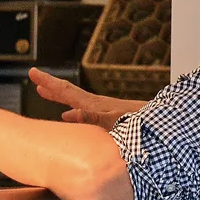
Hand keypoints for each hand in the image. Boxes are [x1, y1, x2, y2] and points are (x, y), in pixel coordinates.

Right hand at [27, 68, 144, 130]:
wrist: (166, 126)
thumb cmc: (143, 127)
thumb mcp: (115, 122)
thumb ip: (93, 118)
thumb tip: (69, 113)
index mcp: (95, 106)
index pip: (67, 91)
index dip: (49, 83)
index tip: (33, 73)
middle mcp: (97, 105)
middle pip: (69, 92)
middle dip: (51, 85)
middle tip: (36, 78)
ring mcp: (104, 111)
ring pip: (76, 102)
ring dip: (60, 97)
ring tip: (46, 93)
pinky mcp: (112, 119)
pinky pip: (85, 114)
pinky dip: (73, 114)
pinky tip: (70, 119)